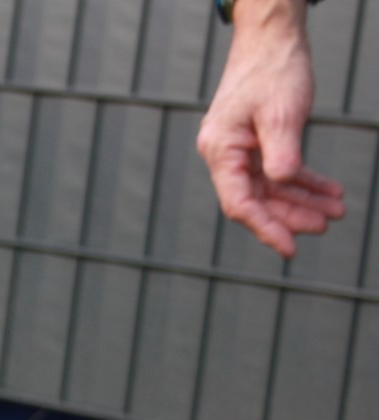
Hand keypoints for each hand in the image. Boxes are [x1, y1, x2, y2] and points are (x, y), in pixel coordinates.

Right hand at [196, 0, 343, 257]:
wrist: (272, 37)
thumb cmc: (272, 69)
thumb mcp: (282, 112)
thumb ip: (282, 152)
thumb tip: (284, 183)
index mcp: (221, 149)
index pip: (239, 202)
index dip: (265, 227)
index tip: (290, 247)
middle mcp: (225, 154)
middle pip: (256, 200)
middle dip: (290, 216)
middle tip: (323, 226)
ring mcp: (241, 150)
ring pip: (270, 189)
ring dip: (301, 201)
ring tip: (334, 210)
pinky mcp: (257, 143)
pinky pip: (279, 172)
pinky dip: (303, 182)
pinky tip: (327, 191)